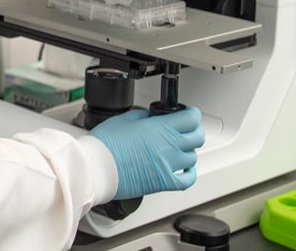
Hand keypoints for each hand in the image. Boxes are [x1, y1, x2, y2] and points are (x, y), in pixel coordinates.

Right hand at [89, 106, 204, 199]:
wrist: (97, 167)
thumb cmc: (106, 144)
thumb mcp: (124, 118)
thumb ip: (144, 115)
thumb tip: (152, 116)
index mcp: (160, 127)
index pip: (191, 118)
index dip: (192, 113)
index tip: (189, 113)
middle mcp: (169, 146)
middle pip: (198, 137)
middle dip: (194, 130)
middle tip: (187, 128)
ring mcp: (169, 165)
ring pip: (193, 157)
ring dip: (188, 150)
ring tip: (179, 148)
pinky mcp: (164, 182)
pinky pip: (188, 180)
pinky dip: (190, 173)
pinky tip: (185, 169)